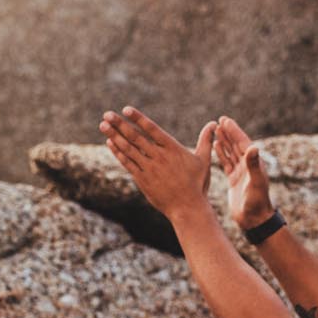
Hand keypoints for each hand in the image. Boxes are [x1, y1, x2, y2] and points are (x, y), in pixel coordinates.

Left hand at [102, 107, 216, 221]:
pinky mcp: (142, 179)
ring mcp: (149, 168)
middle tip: (107, 114)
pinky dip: (118, 152)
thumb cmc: (197, 184)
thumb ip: (205, 140)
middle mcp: (159, 156)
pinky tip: (110, 143)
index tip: (126, 109)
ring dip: (114, 136)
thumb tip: (214, 123)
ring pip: (129, 149)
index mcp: (172, 149)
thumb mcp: (203, 160)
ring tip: (103, 125)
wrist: (187, 208)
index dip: (138, 118)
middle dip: (120, 124)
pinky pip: (127, 163)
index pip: (152, 129)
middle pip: (136, 137)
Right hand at [212, 115, 273, 228]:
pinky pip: (226, 163)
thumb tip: (254, 147)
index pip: (242, 142)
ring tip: (216, 130)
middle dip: (228, 133)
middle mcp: (247, 165)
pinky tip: (215, 147)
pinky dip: (221, 154)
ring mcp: (240, 172)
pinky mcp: (234, 179)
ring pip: (230, 153)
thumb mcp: (255, 182)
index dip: (234, 131)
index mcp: (253, 163)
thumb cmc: (257, 202)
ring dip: (224, 141)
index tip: (225, 120)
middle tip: (219, 121)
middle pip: (236, 145)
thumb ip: (253, 165)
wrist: (254, 220)